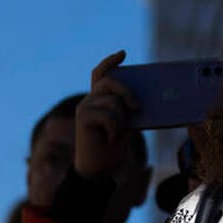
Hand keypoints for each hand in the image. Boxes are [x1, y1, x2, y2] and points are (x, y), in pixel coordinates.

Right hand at [74, 50, 139, 178]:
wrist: (97, 168)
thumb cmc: (111, 147)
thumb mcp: (124, 123)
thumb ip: (126, 108)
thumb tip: (139, 100)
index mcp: (98, 100)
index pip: (100, 74)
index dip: (110, 62)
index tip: (123, 53)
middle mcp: (88, 101)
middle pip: (109, 82)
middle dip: (126, 91)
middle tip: (137, 107)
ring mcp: (84, 108)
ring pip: (113, 101)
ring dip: (121, 120)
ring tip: (116, 134)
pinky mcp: (83, 118)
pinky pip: (109, 115)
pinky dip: (115, 128)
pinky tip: (111, 138)